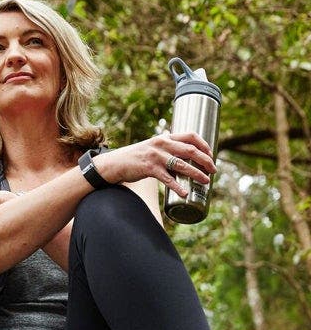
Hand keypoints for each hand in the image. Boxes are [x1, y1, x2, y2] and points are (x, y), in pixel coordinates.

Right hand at [96, 132, 215, 197]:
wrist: (115, 163)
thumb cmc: (134, 157)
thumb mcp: (151, 146)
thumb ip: (164, 145)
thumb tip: (175, 141)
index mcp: (165, 138)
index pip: (191, 135)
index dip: (204, 144)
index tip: (211, 154)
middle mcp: (162, 144)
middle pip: (191, 150)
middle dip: (205, 160)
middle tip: (213, 170)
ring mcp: (156, 156)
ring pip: (182, 165)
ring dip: (197, 173)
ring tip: (205, 181)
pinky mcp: (149, 168)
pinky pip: (168, 179)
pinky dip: (178, 186)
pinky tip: (185, 193)